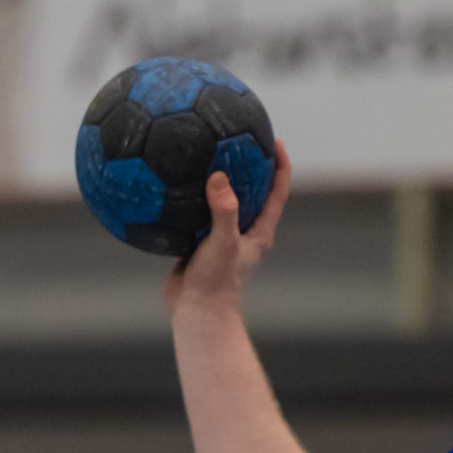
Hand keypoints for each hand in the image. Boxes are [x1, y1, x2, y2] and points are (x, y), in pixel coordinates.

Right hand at [163, 141, 292, 324]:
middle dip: (248, 166)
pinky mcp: (198, 243)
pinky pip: (195, 214)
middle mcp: (243, 232)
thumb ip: (224, 210)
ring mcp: (220, 237)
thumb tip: (219, 177)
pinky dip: (188, 198)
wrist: (196, 313)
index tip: (275, 141)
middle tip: (237, 139)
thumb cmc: (217, 282)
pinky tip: (172, 182)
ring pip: (221, 202)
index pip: (277, 192)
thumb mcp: (224, 242)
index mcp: (259, 231)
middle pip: (252, 191)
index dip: (281, 165)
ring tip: (204, 153)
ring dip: (216, 180)